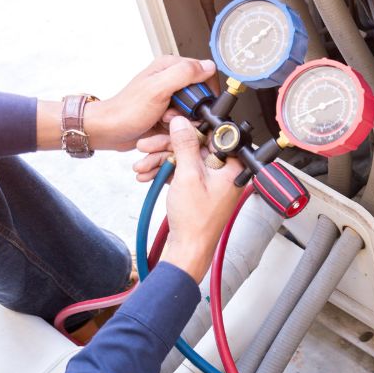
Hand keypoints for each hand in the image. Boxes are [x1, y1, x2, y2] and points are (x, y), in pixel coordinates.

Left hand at [85, 56, 217, 151]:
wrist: (110, 130)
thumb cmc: (127, 110)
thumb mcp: (158, 88)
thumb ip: (184, 74)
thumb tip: (209, 66)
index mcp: (170, 67)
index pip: (205, 72)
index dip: (206, 90)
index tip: (196, 103)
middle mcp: (172, 80)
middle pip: (201, 95)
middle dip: (192, 109)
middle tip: (173, 113)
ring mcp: (171, 97)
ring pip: (194, 110)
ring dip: (183, 120)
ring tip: (165, 121)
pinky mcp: (169, 112)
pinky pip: (185, 121)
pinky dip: (178, 127)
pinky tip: (164, 127)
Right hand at [161, 116, 243, 282]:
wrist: (188, 249)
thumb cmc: (195, 221)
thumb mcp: (188, 176)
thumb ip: (185, 146)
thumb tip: (182, 122)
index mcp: (232, 166)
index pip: (211, 135)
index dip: (188, 128)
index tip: (169, 124)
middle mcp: (225, 171)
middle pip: (195, 145)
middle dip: (167, 146)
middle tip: (146, 146)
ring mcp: (212, 180)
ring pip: (185, 157)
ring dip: (161, 159)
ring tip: (141, 166)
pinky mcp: (200, 187)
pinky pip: (182, 171)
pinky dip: (165, 171)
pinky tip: (147, 174)